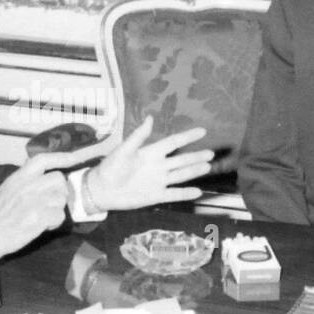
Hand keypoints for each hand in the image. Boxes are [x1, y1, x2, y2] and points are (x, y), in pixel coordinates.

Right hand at [0, 146, 96, 261]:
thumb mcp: (7, 188)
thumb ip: (24, 179)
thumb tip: (42, 173)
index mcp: (19, 177)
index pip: (43, 159)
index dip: (62, 157)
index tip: (76, 157)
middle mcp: (27, 185)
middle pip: (58, 179)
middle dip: (59, 191)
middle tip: (50, 203)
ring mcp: (34, 201)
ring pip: (61, 199)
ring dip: (56, 209)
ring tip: (44, 216)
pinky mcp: (39, 217)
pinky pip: (60, 216)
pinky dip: (54, 223)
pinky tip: (44, 226)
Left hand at [85, 116, 213, 210]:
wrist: (101, 190)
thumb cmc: (110, 167)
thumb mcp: (124, 150)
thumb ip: (138, 136)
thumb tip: (150, 118)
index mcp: (151, 152)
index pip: (173, 143)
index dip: (188, 137)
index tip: (202, 131)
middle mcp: (158, 166)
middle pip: (181, 160)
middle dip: (196, 156)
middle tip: (211, 153)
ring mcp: (158, 181)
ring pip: (181, 175)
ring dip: (194, 171)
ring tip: (208, 166)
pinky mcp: (155, 195)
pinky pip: (173, 194)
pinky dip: (185, 193)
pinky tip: (197, 192)